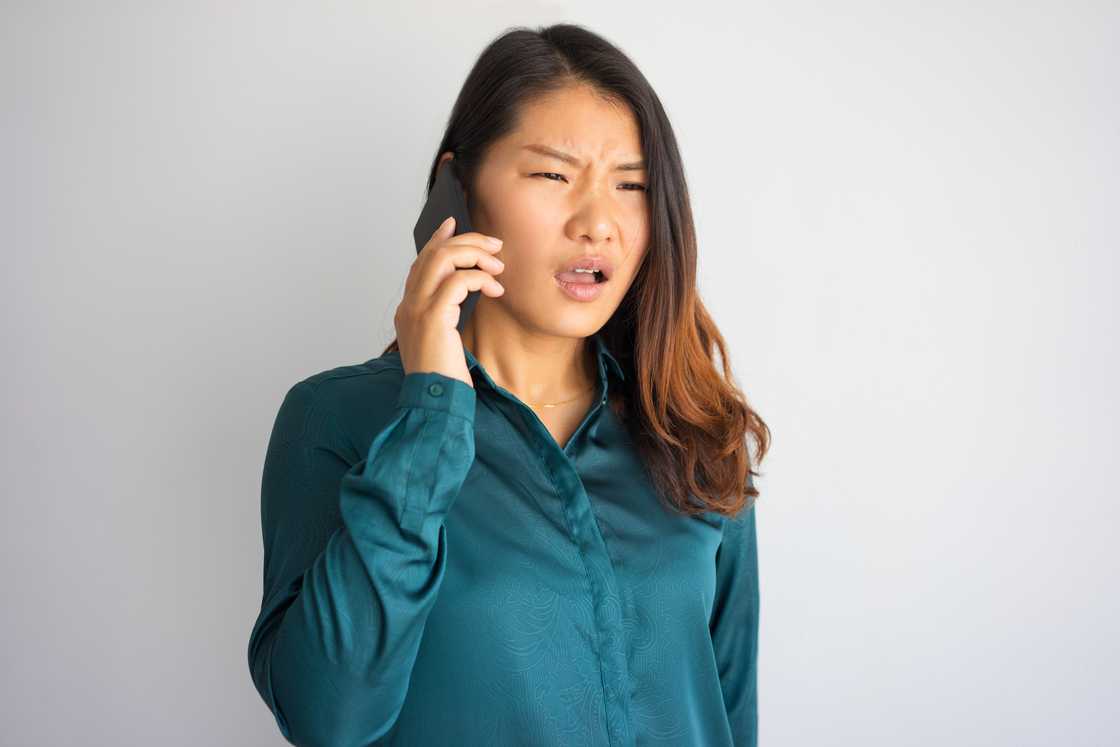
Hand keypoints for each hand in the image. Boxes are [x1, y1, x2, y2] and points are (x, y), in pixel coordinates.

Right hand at [393, 216, 504, 387]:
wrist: (433, 404)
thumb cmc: (443, 380)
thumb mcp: (444, 342)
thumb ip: (447, 316)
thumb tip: (468, 290)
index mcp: (408, 311)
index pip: (419, 263)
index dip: (437, 240)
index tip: (455, 224)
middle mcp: (407, 306)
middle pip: (432, 254)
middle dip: (466, 241)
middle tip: (494, 245)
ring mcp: (417, 310)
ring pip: (443, 259)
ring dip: (475, 255)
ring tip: (498, 267)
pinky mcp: (433, 317)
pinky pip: (458, 281)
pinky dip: (480, 278)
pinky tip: (496, 289)